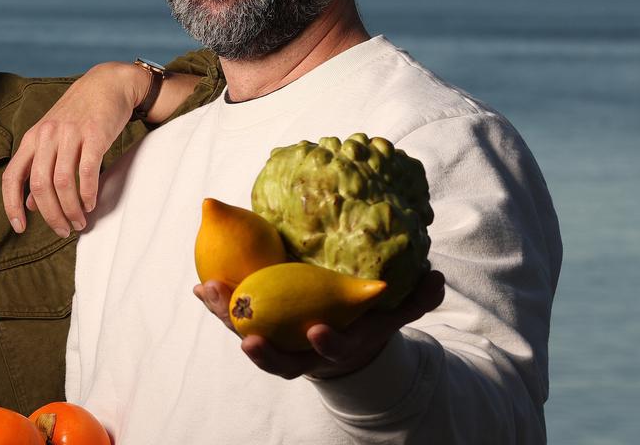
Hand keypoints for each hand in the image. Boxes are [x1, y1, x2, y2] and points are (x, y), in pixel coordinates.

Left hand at [1, 62, 143, 237]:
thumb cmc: (79, 115)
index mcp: (32, 139)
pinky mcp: (94, 134)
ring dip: (71, 209)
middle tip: (63, 230)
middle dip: (51, 215)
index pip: (12, 177)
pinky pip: (87, 170)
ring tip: (80, 222)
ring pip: (62, 182)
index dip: (11, 205)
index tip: (20, 227)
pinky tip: (91, 203)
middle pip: (40, 185)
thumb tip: (31, 205)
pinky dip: (87, 193)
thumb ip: (39, 169)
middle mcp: (46, 135)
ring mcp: (69, 134)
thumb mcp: (52, 138)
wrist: (107, 84)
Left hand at [193, 270, 445, 378]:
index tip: (319, 329)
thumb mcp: (391, 312)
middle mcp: (302, 353)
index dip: (326, 343)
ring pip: (250, 338)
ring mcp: (277, 343)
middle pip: (280, 361)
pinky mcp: (256, 329)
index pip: (330, 350)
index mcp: (336, 346)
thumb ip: (415, 299)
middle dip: (265, 353)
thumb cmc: (363, 319)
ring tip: (211, 293)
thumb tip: (436, 278)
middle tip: (250, 340)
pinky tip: (203, 285)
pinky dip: (219, 306)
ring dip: (229, 320)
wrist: (335, 336)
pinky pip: (234, 320)